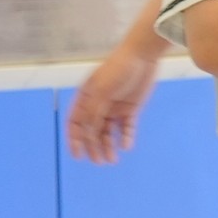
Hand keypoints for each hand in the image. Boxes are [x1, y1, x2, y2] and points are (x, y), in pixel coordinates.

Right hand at [65, 28, 165, 163]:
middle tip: (99, 161)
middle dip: (93, 147)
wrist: (143, 55)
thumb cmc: (118, 69)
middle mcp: (98, 105)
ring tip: (112, 159)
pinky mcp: (131, 109)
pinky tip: (126, 145)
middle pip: (92, 131)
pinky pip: (126, 128)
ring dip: (108, 146)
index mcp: (86, 98)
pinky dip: (125, 138)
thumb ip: (94, 112)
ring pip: (108, 133)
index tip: (78, 155)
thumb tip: (87, 134)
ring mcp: (114, 108)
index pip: (75, 123)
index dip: (74, 139)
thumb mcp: (102, 90)